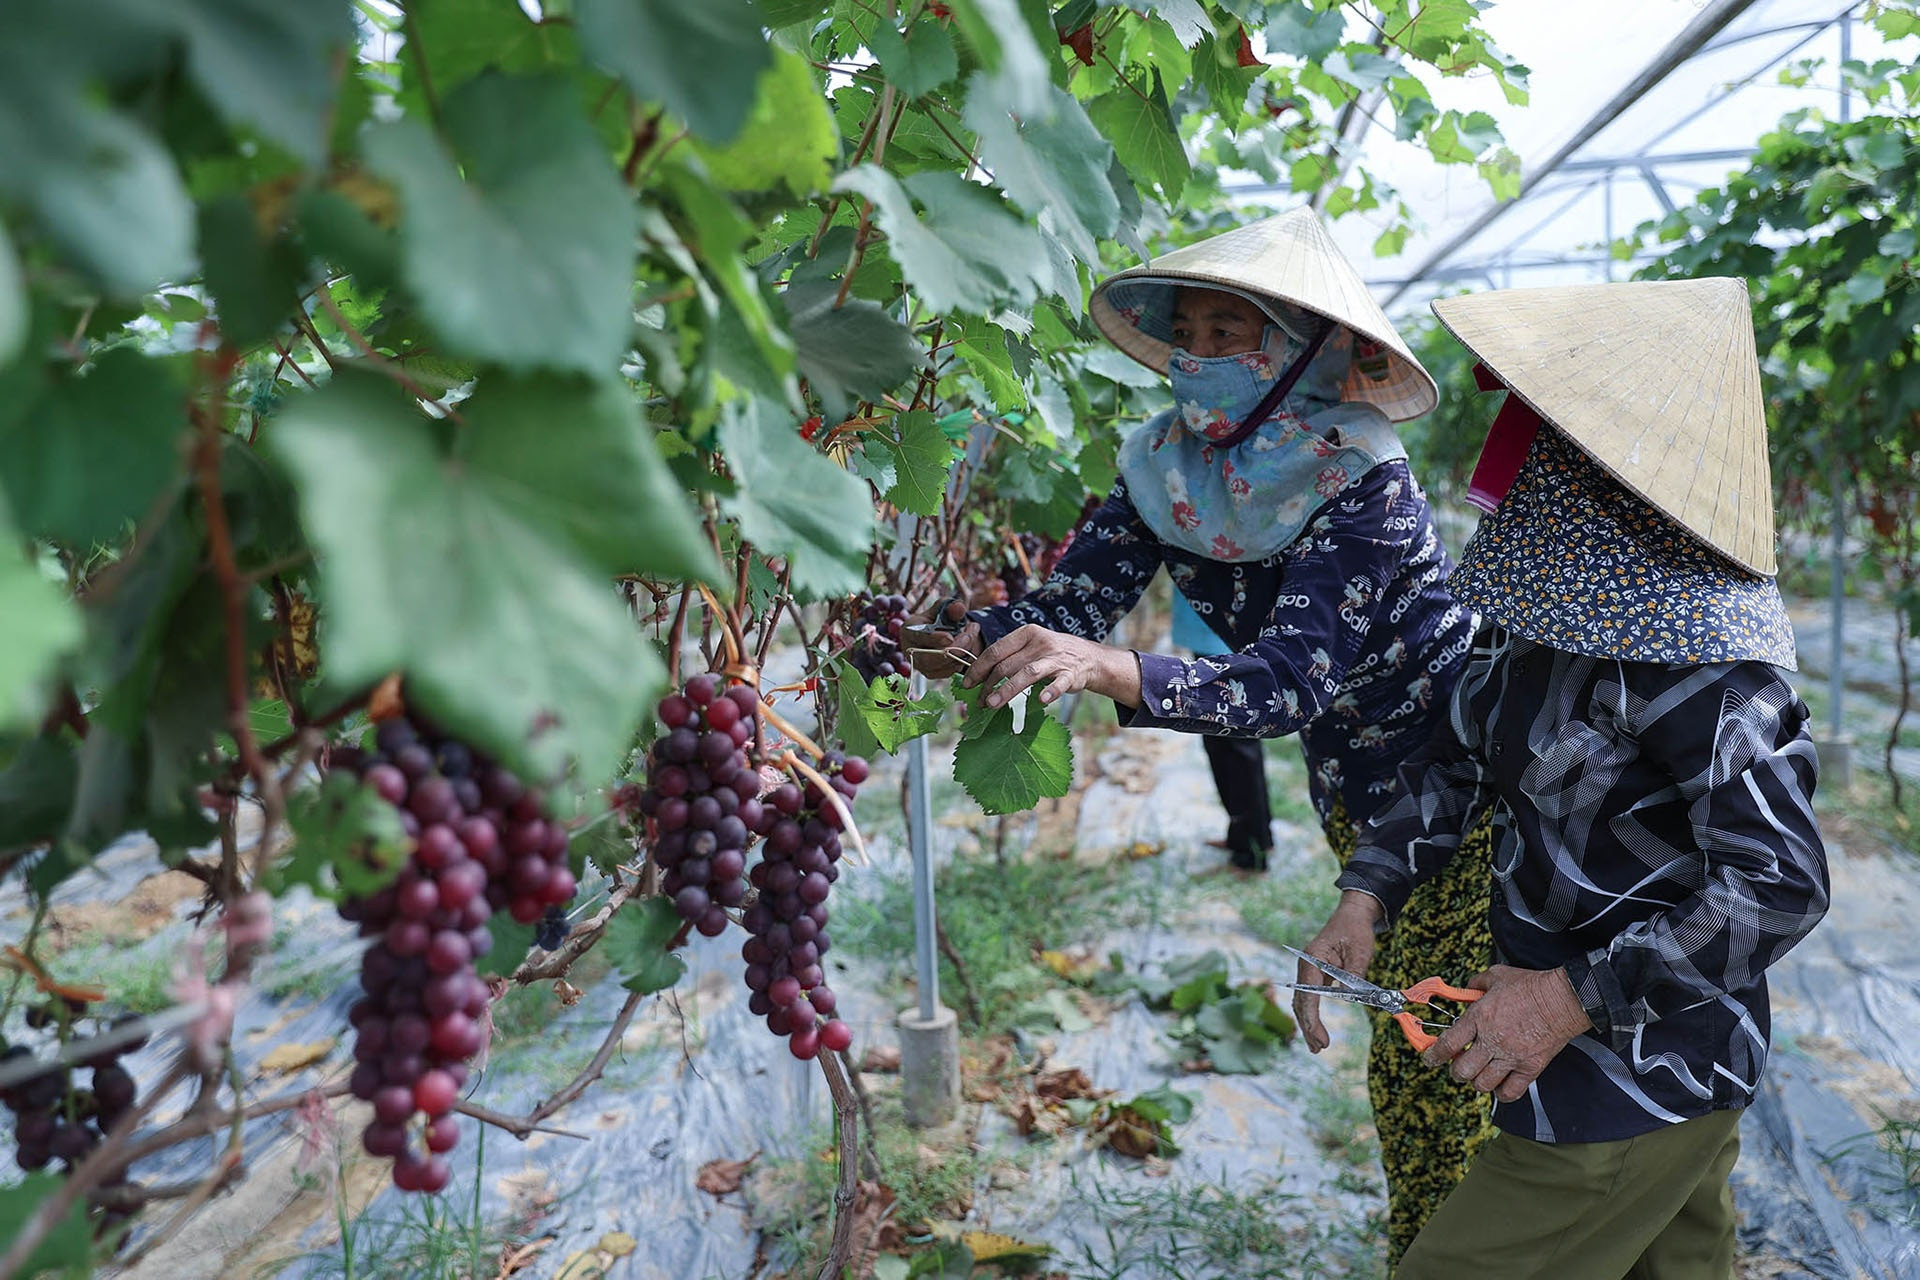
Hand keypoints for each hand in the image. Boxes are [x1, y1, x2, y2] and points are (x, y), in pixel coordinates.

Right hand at [899, 599, 981, 679]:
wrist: (939, 633)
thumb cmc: (938, 619)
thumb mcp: (944, 609)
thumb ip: (951, 607)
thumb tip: (959, 607)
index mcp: (909, 631)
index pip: (918, 637)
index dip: (934, 638)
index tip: (949, 637)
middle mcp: (910, 651)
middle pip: (929, 658)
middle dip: (953, 648)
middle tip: (968, 636)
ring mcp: (920, 665)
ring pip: (942, 666)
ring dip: (962, 653)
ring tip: (972, 635)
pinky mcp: (931, 674)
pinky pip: (949, 672)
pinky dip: (962, 660)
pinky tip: (968, 647)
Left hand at [963, 623, 1140, 708]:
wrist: (1088, 657)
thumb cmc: (1050, 655)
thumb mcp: (1029, 647)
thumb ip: (1008, 658)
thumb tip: (977, 677)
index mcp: (1025, 634)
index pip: (995, 651)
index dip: (978, 668)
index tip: (967, 684)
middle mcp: (1040, 643)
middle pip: (1007, 664)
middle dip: (988, 685)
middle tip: (979, 702)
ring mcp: (1056, 658)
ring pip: (1027, 673)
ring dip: (1007, 690)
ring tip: (992, 705)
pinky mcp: (1071, 673)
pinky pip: (1059, 683)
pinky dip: (1050, 692)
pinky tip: (1041, 701)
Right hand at [1292, 890, 1382, 1053]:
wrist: (1352, 915)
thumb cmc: (1356, 930)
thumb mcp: (1360, 951)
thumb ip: (1354, 975)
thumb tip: (1349, 998)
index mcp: (1312, 960)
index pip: (1307, 995)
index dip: (1312, 1019)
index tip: (1320, 1038)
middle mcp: (1305, 967)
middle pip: (1301, 1002)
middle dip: (1308, 1027)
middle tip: (1319, 1049)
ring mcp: (1309, 971)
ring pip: (1303, 1003)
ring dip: (1308, 1024)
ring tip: (1316, 1046)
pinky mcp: (1316, 975)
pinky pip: (1310, 998)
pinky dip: (1312, 1014)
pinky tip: (1316, 1029)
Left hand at [1420, 965, 1592, 1101]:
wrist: (1562, 999)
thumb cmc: (1530, 986)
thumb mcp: (1496, 975)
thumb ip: (1476, 983)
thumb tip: (1465, 990)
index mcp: (1479, 1017)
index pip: (1447, 1043)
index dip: (1434, 1055)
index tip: (1430, 1059)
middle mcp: (1491, 1040)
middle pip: (1462, 1070)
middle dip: (1456, 1071)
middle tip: (1458, 1066)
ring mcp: (1511, 1056)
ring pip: (1482, 1084)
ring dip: (1476, 1081)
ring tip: (1479, 1074)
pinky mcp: (1529, 1068)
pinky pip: (1509, 1093)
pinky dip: (1501, 1093)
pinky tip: (1500, 1084)